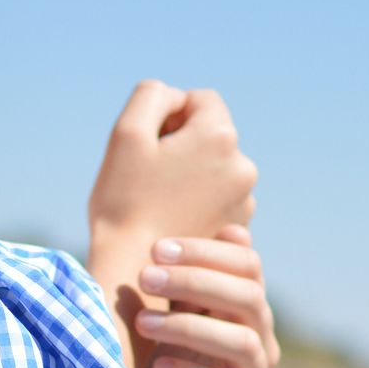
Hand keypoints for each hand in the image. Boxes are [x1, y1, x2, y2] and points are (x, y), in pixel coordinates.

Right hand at [87, 79, 256, 253]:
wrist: (134, 271)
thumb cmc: (124, 201)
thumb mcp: (127, 132)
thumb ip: (151, 96)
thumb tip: (174, 99)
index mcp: (220, 137)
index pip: (200, 100)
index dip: (169, 114)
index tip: (149, 143)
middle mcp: (243, 167)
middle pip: (210, 134)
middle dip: (181, 144)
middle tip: (148, 174)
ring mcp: (244, 202)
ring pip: (214, 168)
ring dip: (190, 173)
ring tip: (159, 199)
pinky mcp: (237, 229)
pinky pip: (217, 198)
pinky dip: (197, 200)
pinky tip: (171, 219)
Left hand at [131, 224, 277, 367]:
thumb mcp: (166, 321)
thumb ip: (181, 286)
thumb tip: (190, 233)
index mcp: (244, 312)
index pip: (248, 266)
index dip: (207, 252)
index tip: (157, 249)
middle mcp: (259, 344)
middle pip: (249, 299)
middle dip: (196, 282)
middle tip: (146, 278)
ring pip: (243, 344)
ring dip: (190, 328)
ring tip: (143, 325)